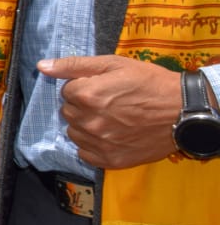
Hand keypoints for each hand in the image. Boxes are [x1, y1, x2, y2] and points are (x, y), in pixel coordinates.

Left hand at [38, 55, 178, 168]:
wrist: (183, 112)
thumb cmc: (149, 83)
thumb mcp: (113, 64)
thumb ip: (73, 65)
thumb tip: (41, 67)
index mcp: (87, 95)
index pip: (66, 91)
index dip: (82, 87)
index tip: (101, 88)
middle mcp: (89, 121)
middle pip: (68, 112)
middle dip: (81, 106)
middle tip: (107, 103)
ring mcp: (100, 143)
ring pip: (74, 132)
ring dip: (85, 125)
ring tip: (111, 119)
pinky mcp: (110, 160)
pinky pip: (85, 153)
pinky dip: (93, 145)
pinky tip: (111, 135)